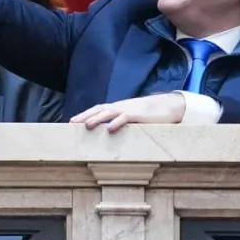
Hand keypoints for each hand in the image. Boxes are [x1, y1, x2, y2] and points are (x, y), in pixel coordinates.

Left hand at [69, 93, 185, 131]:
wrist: (167, 107)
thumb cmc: (148, 114)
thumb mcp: (132, 119)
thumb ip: (121, 123)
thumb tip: (108, 132)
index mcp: (117, 108)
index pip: (98, 109)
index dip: (85, 114)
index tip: (72, 122)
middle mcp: (120, 107)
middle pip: (99, 109)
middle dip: (85, 115)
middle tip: (72, 123)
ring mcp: (129, 109)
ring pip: (109, 112)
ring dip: (97, 118)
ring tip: (86, 125)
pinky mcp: (139, 114)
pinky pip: (126, 118)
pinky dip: (117, 122)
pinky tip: (110, 129)